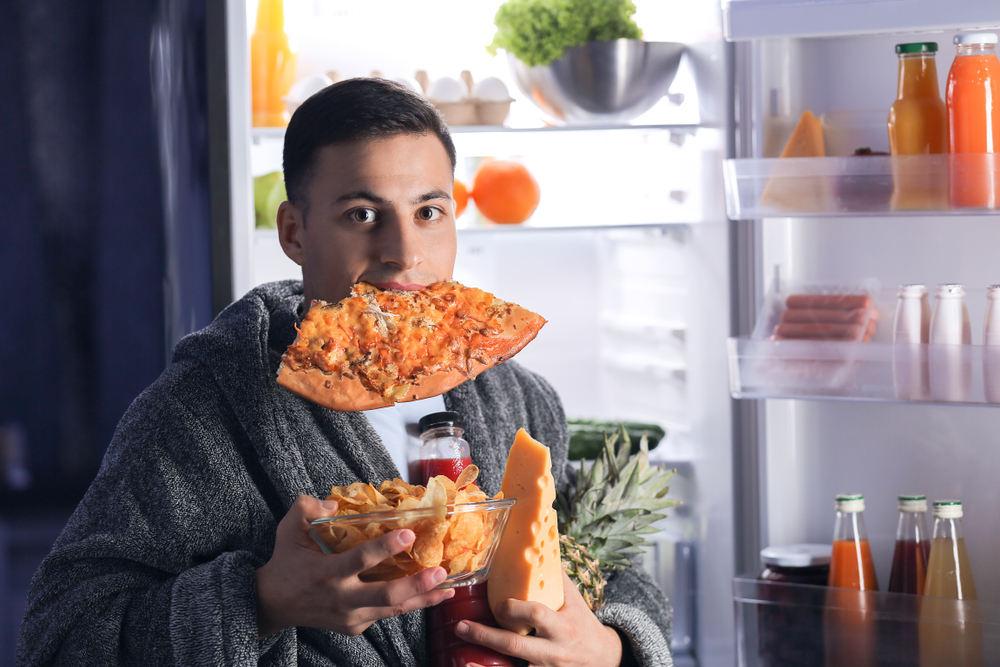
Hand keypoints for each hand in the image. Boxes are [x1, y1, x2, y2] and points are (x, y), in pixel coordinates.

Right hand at [255, 495, 454, 637]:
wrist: (271, 605)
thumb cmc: (286, 562)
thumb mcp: (288, 529)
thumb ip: (307, 508)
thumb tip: (334, 502)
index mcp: (327, 574)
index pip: (360, 560)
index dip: (385, 548)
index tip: (409, 534)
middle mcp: (341, 599)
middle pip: (386, 595)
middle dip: (416, 584)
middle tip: (440, 570)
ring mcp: (350, 617)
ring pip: (393, 610)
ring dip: (423, 599)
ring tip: (449, 587)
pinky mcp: (356, 626)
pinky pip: (387, 614)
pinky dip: (410, 604)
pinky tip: (432, 595)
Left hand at [455, 572, 622, 666]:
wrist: (604, 658)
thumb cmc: (584, 624)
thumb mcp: (575, 601)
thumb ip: (555, 578)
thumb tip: (536, 547)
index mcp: (562, 626)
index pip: (536, 615)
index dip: (514, 609)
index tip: (499, 604)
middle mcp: (553, 650)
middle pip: (515, 645)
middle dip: (486, 636)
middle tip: (462, 627)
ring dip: (485, 664)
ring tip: (462, 659)